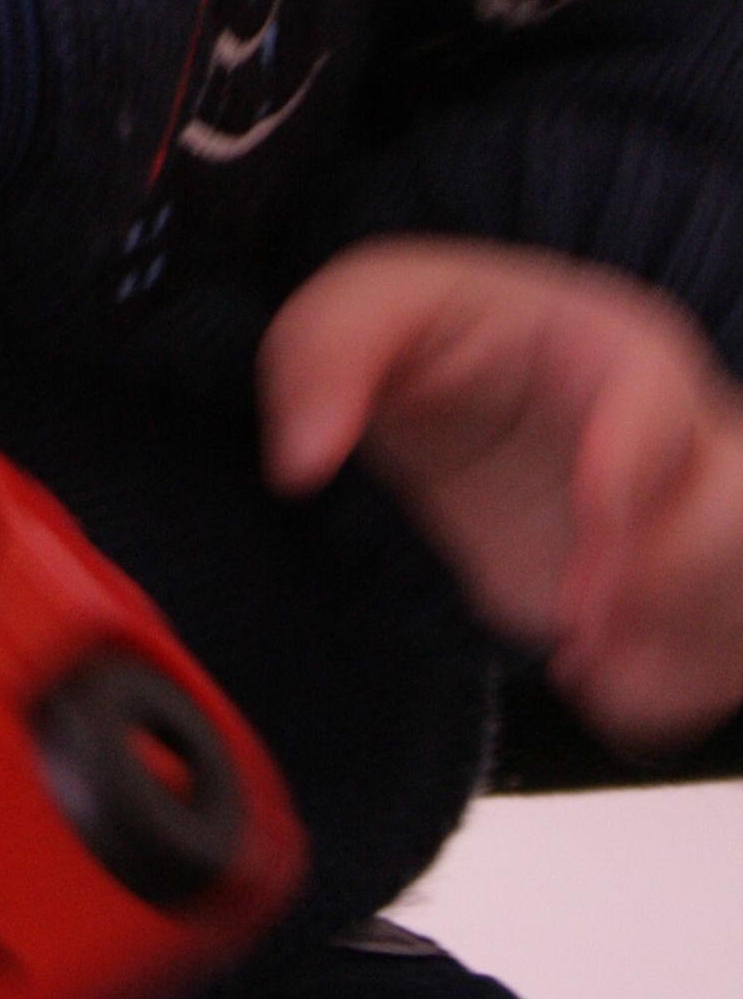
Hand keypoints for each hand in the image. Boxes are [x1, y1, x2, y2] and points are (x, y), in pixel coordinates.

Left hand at [260, 237, 742, 750]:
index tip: (588, 541)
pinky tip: (597, 684)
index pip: (661, 405)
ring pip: (738, 599)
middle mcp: (679, 436)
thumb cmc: (437, 341)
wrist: (464, 395)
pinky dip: (669, 689)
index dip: (630, 478)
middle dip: (679, 581)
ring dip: (676, 647)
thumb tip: (300, 454)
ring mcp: (691, 522)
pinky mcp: (679, 596)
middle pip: (739, 516)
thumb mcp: (369, 309)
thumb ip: (325, 352)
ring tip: (580, 661)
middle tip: (581, 623)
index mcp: (615, 350)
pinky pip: (717, 658)